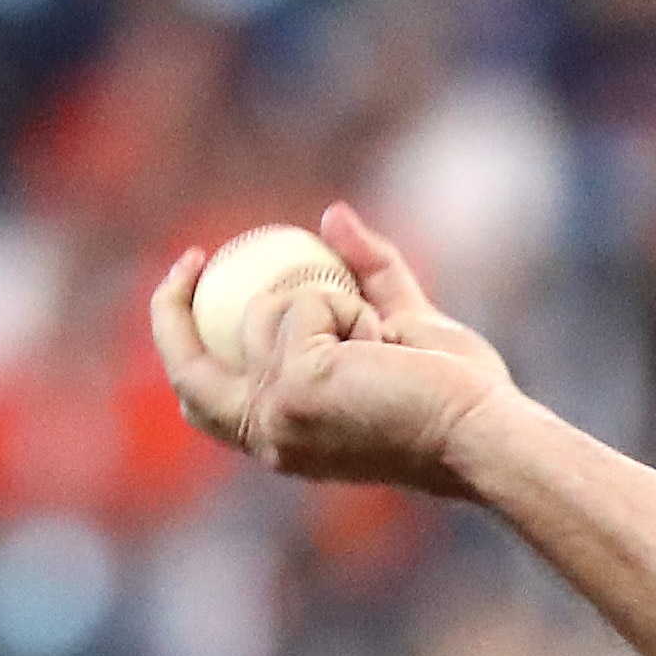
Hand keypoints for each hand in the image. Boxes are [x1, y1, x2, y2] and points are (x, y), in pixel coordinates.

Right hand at [152, 200, 517, 497]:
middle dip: (171, 307)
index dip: (183, 338)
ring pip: (265, 313)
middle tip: (196, 257)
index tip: (198, 278)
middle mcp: (267, 437)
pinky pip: (303, 305)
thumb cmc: (456, 396)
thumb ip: (368, 274)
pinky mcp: (295, 386)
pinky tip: (386, 346)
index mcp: (281, 440)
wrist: (484, 432)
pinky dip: (348, 307)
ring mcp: (275, 414)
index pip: (202, 398)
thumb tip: (330, 215)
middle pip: (186, 371)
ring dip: (330, 304)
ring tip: (383, 343)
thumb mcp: (403, 324)